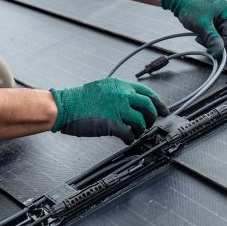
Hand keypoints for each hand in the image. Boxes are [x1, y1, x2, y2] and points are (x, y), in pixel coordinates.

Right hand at [50, 78, 168, 144]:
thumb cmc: (78, 100)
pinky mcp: (112, 123)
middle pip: (148, 106)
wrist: (64, 106)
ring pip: (141, 121)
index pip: (146, 91)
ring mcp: (118, 109)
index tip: (163, 109)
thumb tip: (130, 102)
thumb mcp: (102, 88)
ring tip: (136, 132)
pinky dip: (130, 138)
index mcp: (120, 85)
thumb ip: (117, 93)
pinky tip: (127, 139)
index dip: (157, 102)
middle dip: (152, 117)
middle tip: (150, 123)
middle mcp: (122, 95)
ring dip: (141, 129)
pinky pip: (129, 133)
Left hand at [161, 0, 226, 58]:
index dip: (221, 45)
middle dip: (215, 41)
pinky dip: (210, 36)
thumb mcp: (201, 25)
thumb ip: (212, 38)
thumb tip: (218, 53)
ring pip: (223, 37)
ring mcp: (226, 17)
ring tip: (201, 33)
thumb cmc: (191, 7)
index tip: (209, 48)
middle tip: (202, 38)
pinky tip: (203, 31)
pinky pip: (219, 34)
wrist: (182, 0)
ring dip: (212, 39)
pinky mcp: (220, 21)